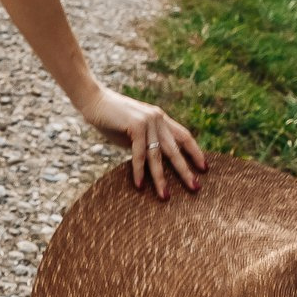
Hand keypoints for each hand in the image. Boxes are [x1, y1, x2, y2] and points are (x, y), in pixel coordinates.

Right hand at [75, 87, 205, 198]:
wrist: (92, 100)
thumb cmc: (110, 119)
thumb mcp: (132, 132)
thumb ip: (144, 144)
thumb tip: (152, 164)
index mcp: (160, 118)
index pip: (184, 136)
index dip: (195, 152)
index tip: (204, 168)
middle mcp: (158, 118)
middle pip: (176, 149)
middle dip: (186, 170)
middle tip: (196, 188)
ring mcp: (148, 121)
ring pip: (158, 155)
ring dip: (161, 178)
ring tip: (165, 196)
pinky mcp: (136, 126)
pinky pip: (140, 154)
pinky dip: (139, 170)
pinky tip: (140, 185)